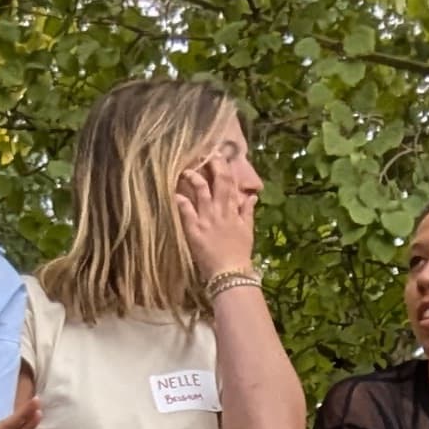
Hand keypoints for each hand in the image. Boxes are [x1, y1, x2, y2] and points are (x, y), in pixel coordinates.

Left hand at [171, 147, 260, 280]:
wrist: (230, 274)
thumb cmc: (239, 254)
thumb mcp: (247, 231)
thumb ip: (248, 212)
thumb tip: (253, 196)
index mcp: (234, 211)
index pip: (230, 182)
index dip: (224, 167)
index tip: (218, 155)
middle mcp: (221, 211)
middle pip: (218, 182)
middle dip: (212, 165)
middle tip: (204, 154)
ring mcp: (208, 220)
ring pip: (202, 193)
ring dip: (194, 179)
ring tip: (186, 171)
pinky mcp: (195, 231)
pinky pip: (187, 213)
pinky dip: (182, 202)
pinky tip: (175, 193)